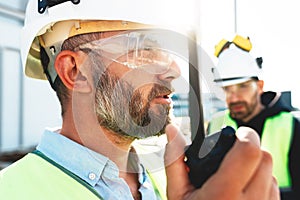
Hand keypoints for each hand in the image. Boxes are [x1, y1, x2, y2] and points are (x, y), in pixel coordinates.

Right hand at [164, 124, 279, 199]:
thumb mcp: (178, 193)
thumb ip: (175, 158)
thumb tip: (172, 130)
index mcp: (224, 194)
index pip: (250, 151)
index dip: (245, 136)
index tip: (236, 135)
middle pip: (264, 157)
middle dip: (249, 150)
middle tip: (231, 156)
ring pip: (271, 172)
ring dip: (255, 167)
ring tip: (235, 177)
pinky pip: (274, 188)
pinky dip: (261, 182)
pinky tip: (243, 190)